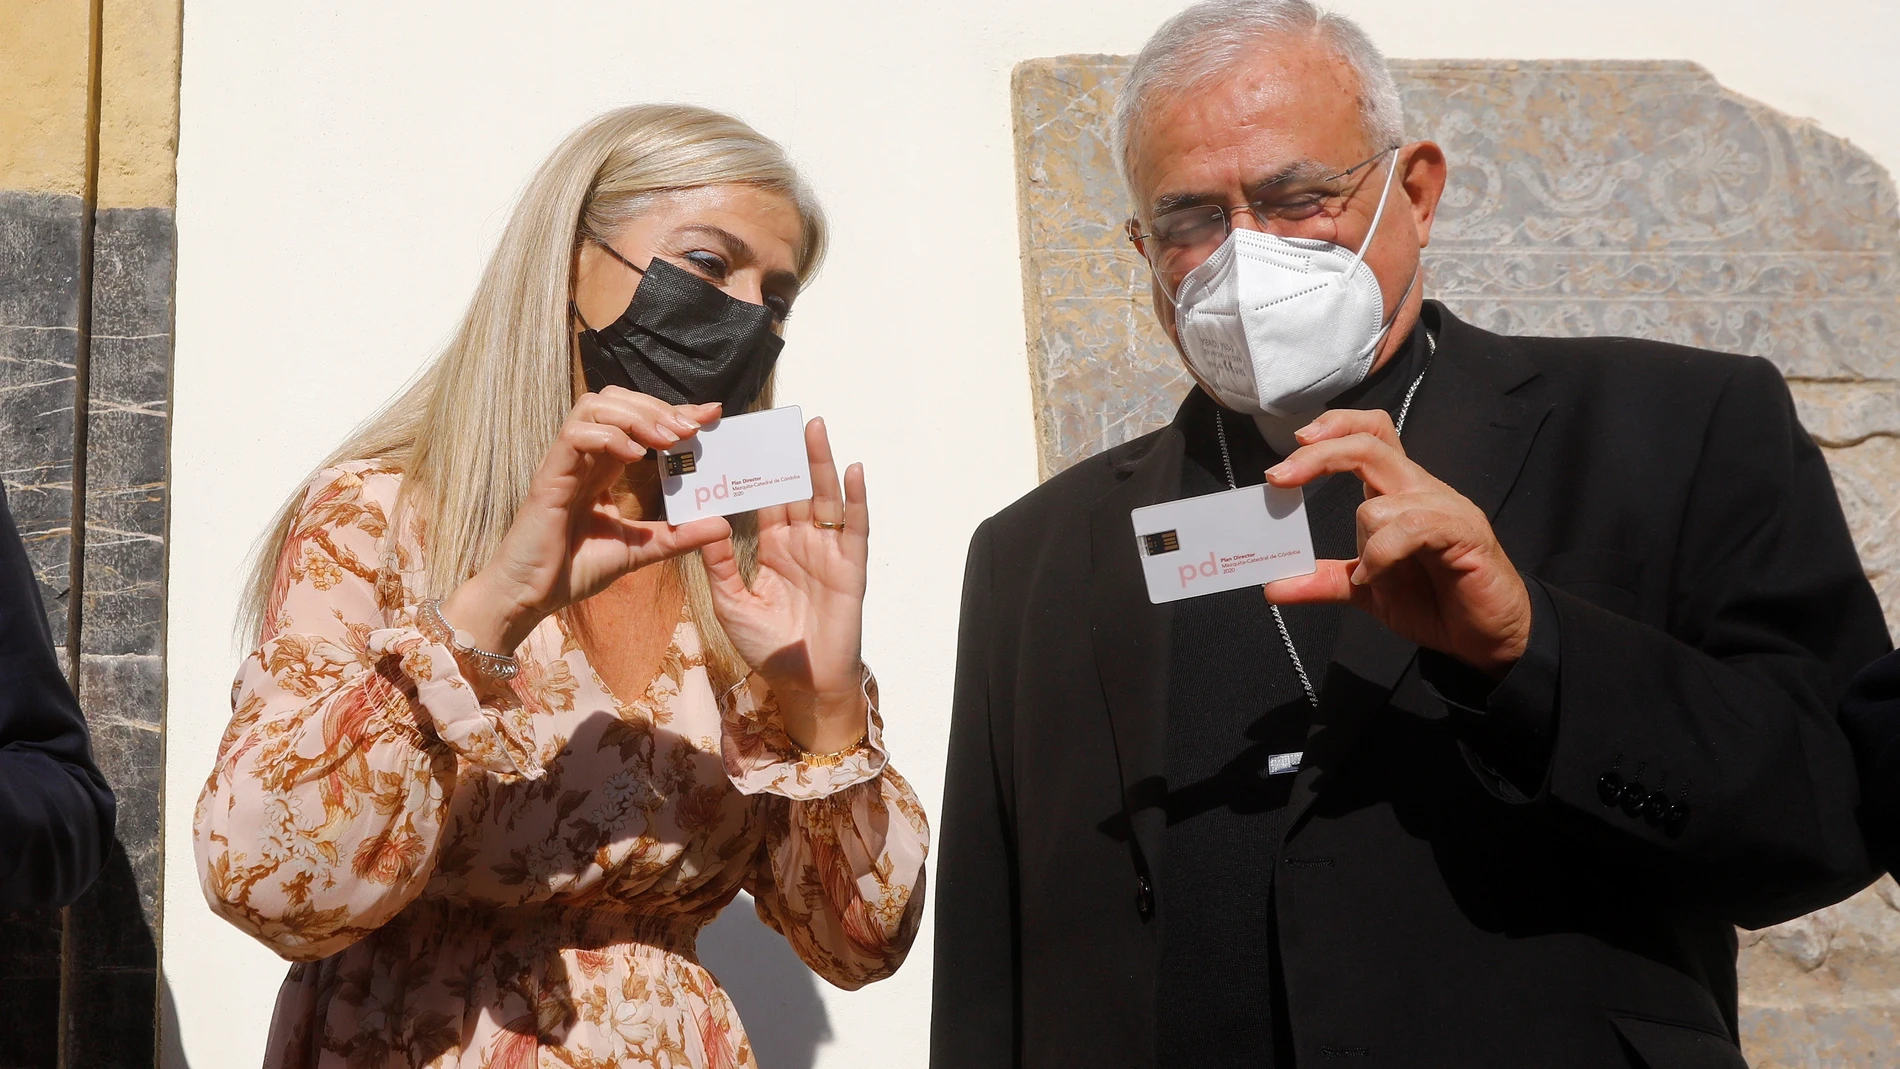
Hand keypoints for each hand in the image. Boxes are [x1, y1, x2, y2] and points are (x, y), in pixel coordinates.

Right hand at [443, 388, 731, 652]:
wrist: (531, 597)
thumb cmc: (573, 570)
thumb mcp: (639, 550)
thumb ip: (677, 536)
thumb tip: (723, 525)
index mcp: (603, 467)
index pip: (639, 421)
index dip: (673, 410)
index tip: (711, 413)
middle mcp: (584, 457)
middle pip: (616, 399)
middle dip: (657, 407)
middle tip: (691, 428)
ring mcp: (565, 462)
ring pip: (594, 406)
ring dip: (635, 415)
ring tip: (666, 439)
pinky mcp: (549, 476)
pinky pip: (575, 436)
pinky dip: (607, 436)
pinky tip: (634, 456)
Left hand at [702, 417, 869, 752]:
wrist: (804, 684)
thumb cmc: (768, 648)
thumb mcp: (731, 604)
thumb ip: (717, 566)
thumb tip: (704, 526)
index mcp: (773, 549)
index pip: (763, 500)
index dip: (753, 472)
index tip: (740, 440)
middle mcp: (801, 543)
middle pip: (795, 489)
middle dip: (788, 455)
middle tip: (779, 417)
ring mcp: (828, 552)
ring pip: (824, 498)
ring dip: (821, 463)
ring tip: (813, 428)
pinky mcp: (850, 566)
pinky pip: (855, 527)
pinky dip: (856, 498)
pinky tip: (853, 470)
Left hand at [1261, 408, 1530, 675]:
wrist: (1488, 638)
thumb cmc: (1437, 601)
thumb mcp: (1367, 590)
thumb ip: (1324, 580)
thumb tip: (1273, 587)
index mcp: (1397, 492)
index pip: (1369, 434)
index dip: (1331, 428)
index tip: (1291, 448)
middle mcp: (1421, 489)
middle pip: (1369, 443)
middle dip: (1318, 455)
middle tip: (1280, 479)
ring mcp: (1445, 509)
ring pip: (1382, 498)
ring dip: (1363, 537)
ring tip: (1366, 576)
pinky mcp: (1465, 534)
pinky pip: (1412, 527)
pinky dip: (1383, 553)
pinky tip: (1377, 577)